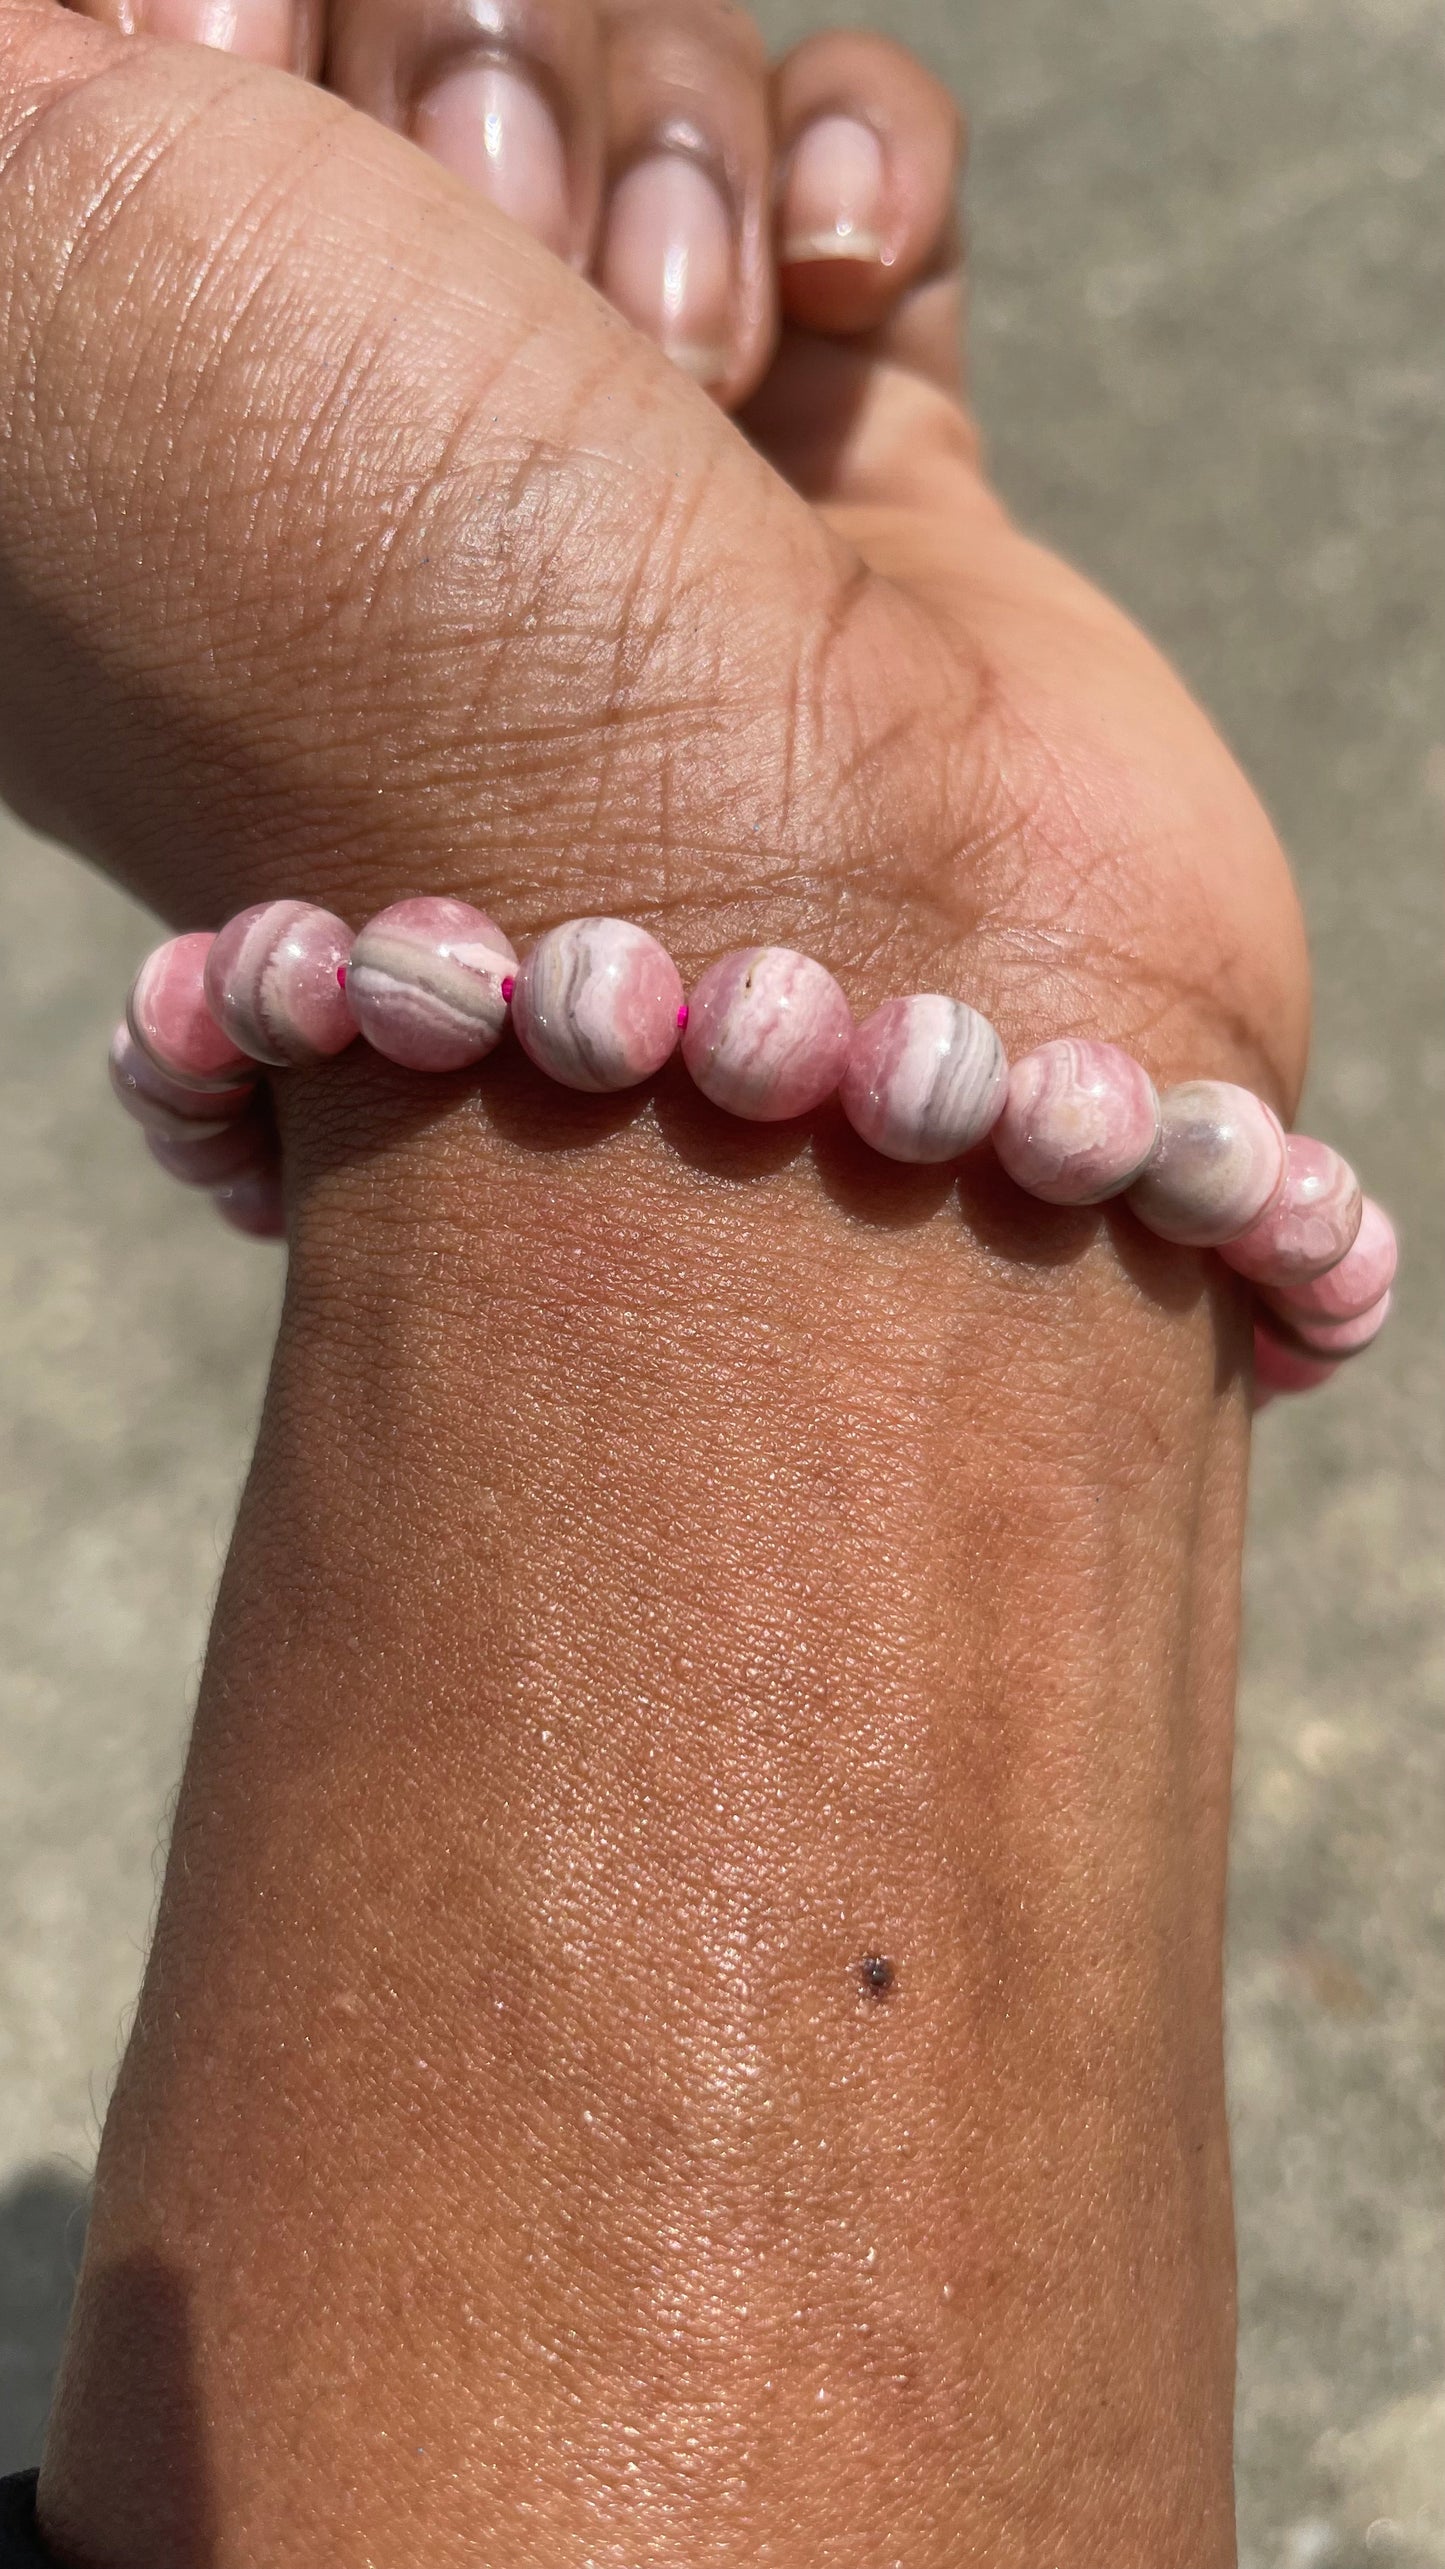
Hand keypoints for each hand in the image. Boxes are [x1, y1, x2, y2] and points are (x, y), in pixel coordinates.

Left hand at [0, 0, 1308, 1113]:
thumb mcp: (30, 266)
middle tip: (482, 296)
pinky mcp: (845, 456)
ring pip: (640, 37)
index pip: (162, 29)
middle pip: (407, 1)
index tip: (223, 101)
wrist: (764, 936)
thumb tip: (112, 40)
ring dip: (663, 157)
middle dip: (455, 78)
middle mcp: (350, 398)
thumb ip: (23, 83)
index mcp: (103, 383)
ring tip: (682, 387)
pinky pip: (854, 132)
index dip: (202, 11)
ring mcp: (612, 427)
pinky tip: (828, 309)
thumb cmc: (373, 628)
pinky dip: (851, 169)